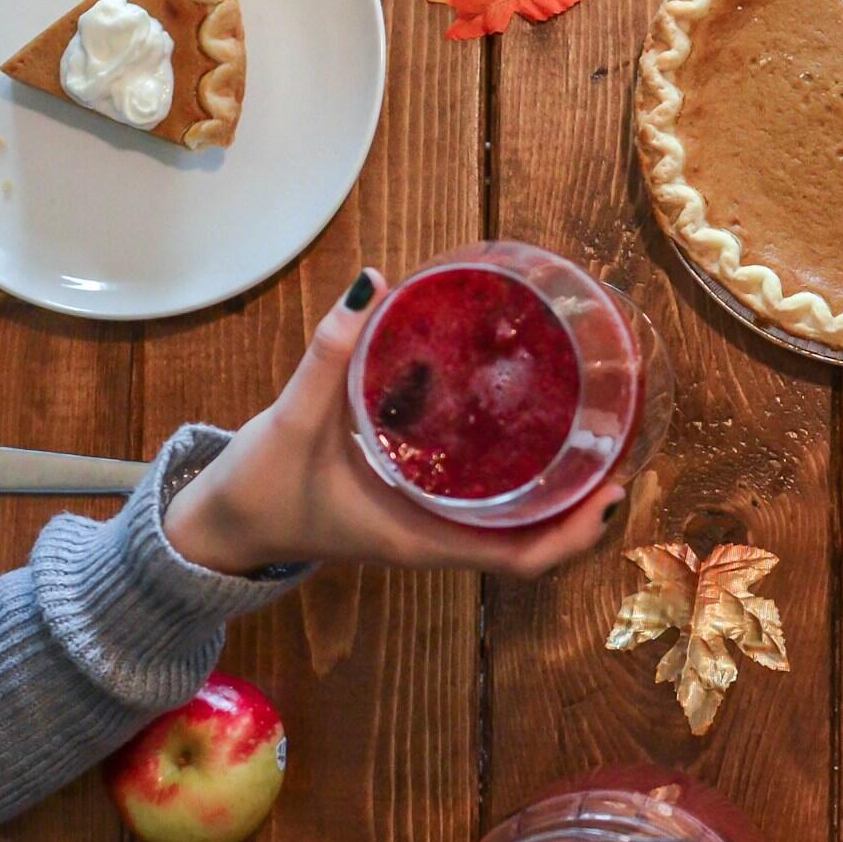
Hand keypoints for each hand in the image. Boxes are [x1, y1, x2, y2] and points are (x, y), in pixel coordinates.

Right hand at [163, 269, 622, 577]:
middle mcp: (437, 538)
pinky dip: (516, 473)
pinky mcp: (416, 504)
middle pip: (535, 539)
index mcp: (421, 538)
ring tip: (595, 429)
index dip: (576, 533)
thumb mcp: (292, 421)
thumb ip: (330, 353)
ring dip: (558, 489)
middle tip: (622, 442)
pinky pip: (484, 499)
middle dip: (584, 504)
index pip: (522, 558)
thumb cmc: (259, 488)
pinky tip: (527, 424)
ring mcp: (429, 525)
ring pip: (514, 520)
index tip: (613, 489)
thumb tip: (371, 283)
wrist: (221, 525)